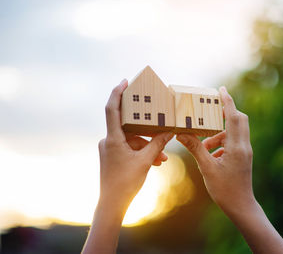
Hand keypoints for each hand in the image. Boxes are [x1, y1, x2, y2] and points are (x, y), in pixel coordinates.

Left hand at [98, 79, 173, 209]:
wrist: (112, 204)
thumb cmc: (126, 183)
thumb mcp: (146, 161)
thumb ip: (158, 144)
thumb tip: (169, 131)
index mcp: (112, 139)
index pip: (112, 109)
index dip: (117, 93)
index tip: (125, 82)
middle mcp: (108, 141)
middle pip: (129, 126)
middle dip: (147, 129)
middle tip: (158, 120)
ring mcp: (110, 149)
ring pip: (132, 140)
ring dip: (148, 146)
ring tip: (163, 157)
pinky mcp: (113, 157)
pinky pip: (130, 149)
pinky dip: (142, 152)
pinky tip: (156, 162)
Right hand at [176, 86, 253, 213]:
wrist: (241, 206)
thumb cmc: (225, 190)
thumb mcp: (206, 168)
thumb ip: (195, 148)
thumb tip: (181, 133)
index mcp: (236, 147)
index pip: (233, 117)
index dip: (227, 101)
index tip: (221, 89)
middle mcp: (244, 146)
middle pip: (238, 120)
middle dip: (224, 113)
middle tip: (209, 110)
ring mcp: (245, 152)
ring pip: (234, 132)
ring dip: (218, 133)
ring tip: (203, 145)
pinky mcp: (243, 157)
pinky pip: (233, 142)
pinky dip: (222, 142)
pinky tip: (211, 154)